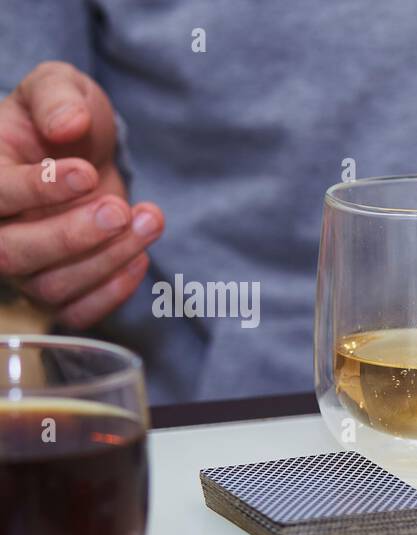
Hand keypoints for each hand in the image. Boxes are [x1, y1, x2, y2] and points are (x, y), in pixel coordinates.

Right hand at [0, 61, 162, 327]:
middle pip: (12, 253)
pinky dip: (112, 292)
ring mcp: (22, 267)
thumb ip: (57, 97)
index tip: (85, 172)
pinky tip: (141, 256)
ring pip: (51, 286)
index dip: (37, 190)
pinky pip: (77, 312)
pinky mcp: (56, 291)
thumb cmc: (61, 119)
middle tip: (119, 209)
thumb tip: (68, 124)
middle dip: (72, 236)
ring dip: (107, 259)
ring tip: (150, 219)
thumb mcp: (57, 87)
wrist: (82, 154)